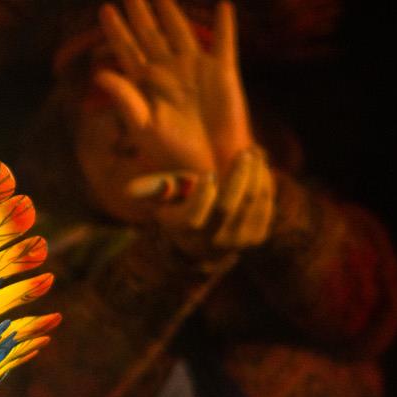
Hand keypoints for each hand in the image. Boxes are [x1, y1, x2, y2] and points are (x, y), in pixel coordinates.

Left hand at [96, 0, 251, 172]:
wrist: (208, 164)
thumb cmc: (171, 151)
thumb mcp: (143, 126)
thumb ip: (124, 98)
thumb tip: (99, 73)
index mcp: (147, 84)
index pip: (128, 51)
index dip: (117, 31)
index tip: (105, 10)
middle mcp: (169, 71)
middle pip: (151, 34)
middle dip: (141, 12)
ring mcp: (195, 69)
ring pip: (181, 31)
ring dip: (172, 11)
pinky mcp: (222, 73)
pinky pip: (224, 44)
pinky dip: (225, 26)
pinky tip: (224, 6)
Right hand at [127, 143, 274, 256]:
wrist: (205, 244)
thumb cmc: (182, 210)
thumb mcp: (164, 201)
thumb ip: (153, 189)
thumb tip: (130, 189)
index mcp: (186, 233)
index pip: (194, 218)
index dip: (203, 194)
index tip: (208, 173)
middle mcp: (212, 242)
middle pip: (228, 207)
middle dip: (238, 176)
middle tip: (245, 152)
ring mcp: (237, 242)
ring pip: (251, 203)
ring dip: (256, 174)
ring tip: (254, 153)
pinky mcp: (257, 238)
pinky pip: (265, 206)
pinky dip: (265, 183)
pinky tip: (260, 167)